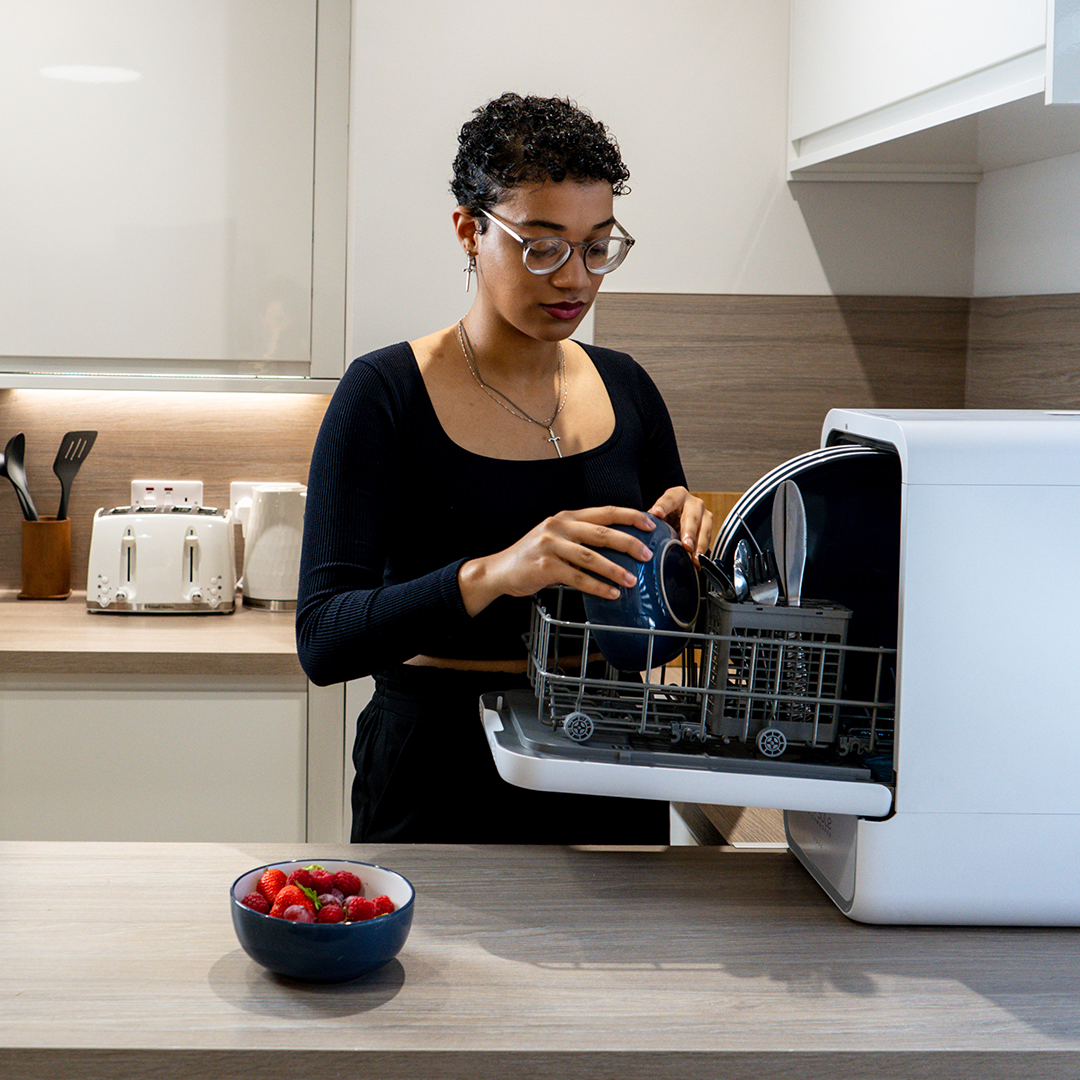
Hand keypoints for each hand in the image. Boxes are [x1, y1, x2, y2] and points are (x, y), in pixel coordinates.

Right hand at [457, 505, 658, 617]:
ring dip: (614, 569)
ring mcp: (550, 545)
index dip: (630, 516)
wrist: (499, 570)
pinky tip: (610, 593)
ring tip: (632, 580)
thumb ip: (581, 540)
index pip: (604, 512)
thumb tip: (617, 550)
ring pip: (591, 556)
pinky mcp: (545, 566)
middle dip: (628, 543)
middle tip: (647, 554)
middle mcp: (559, 526)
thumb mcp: (556, 539)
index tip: (650, 523)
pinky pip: (577, 577)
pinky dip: (596, 586)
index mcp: (566, 517)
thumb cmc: (533, 558)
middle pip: (601, 532)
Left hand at [647, 487, 711, 564]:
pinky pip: (707, 540)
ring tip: (694, 557)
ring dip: (699, 545)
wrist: (678, 519)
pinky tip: (698, 561)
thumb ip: (650, 520)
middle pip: (692, 517)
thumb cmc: (666, 516)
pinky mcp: (708, 528)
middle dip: (689, 532)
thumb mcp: (658, 515)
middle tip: (686, 544)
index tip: (657, 514)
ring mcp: (704, 515)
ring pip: (704, 529)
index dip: (663, 506)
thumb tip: (638, 532)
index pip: (670, 499)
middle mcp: (693, 503)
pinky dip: (702, 551)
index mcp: (677, 495)